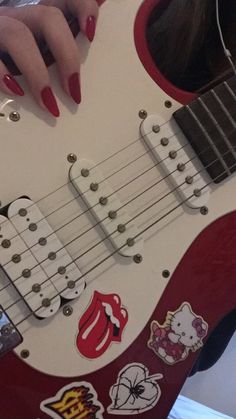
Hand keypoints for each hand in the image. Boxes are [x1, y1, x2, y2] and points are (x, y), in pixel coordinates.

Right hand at [0, 0, 98, 115]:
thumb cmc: (14, 61)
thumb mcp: (40, 51)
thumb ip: (60, 50)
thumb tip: (87, 50)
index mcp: (38, 18)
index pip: (65, 0)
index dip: (82, 7)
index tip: (91, 33)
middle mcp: (19, 17)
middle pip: (48, 17)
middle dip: (66, 55)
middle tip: (73, 91)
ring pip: (18, 35)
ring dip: (37, 73)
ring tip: (47, 102)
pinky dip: (4, 74)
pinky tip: (15, 90)